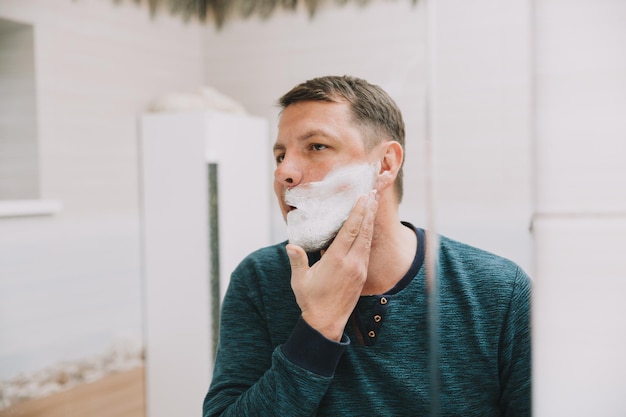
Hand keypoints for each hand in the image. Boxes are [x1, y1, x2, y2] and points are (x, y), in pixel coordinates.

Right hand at [286, 190, 377, 340]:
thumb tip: (291, 245)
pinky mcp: (362, 275)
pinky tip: (368, 227)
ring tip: (373, 205)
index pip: (350, 231)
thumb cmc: (310, 300)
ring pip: (367, 240)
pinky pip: (367, 250)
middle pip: (363, 232)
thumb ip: (297, 260)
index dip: (358, 213)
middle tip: (373, 193)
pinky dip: (368, 235)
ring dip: (370, 221)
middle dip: (369, 211)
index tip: (364, 198)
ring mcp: (359, 269)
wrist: (326, 323)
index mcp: (337, 261)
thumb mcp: (300, 280)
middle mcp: (352, 263)